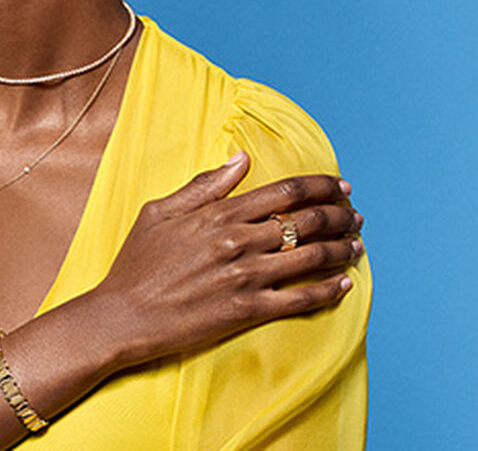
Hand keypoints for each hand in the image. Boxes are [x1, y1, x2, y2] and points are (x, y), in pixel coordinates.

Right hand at [87, 151, 360, 370]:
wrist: (121, 316)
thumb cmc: (136, 263)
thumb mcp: (159, 212)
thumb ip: (203, 185)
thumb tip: (239, 160)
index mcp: (219, 214)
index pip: (285, 192)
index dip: (320, 187)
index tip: (340, 187)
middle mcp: (239, 242)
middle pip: (307, 221)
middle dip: (339, 215)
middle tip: (354, 215)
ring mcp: (245, 277)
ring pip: (311, 257)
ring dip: (341, 249)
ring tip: (356, 245)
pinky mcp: (247, 310)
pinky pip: (300, 299)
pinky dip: (327, 290)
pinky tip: (344, 284)